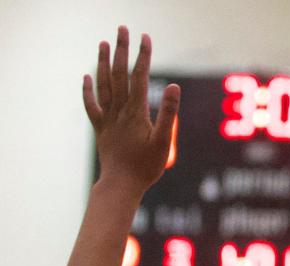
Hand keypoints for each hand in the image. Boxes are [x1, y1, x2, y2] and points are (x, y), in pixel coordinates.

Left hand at [83, 27, 179, 194]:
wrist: (121, 185)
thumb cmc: (145, 167)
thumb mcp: (163, 142)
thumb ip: (169, 114)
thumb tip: (173, 87)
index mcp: (136, 112)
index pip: (139, 77)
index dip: (143, 56)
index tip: (146, 37)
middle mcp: (120, 111)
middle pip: (119, 74)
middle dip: (122, 50)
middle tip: (122, 29)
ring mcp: (108, 119)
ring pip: (104, 84)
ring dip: (104, 62)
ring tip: (104, 44)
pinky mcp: (101, 129)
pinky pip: (91, 105)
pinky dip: (88, 90)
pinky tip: (87, 76)